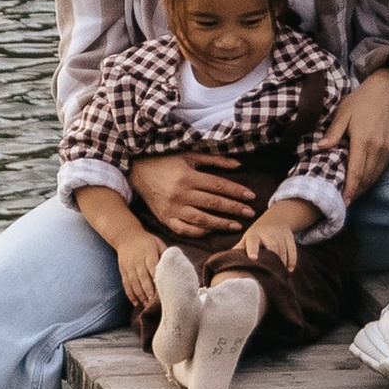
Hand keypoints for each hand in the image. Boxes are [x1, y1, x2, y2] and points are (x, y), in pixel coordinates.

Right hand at [114, 229, 166, 316]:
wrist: (125, 235)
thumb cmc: (147, 241)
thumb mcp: (158, 243)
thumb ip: (166, 254)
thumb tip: (177, 266)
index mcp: (148, 254)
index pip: (153, 269)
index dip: (158, 281)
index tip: (164, 292)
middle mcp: (138, 261)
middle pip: (143, 279)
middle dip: (149, 292)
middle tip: (156, 304)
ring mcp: (129, 267)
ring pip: (134, 284)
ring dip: (141, 296)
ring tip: (147, 307)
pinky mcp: (123, 271)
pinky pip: (126, 285)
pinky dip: (131, 295)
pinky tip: (136, 304)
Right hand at [131, 151, 256, 237]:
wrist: (137, 171)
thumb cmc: (166, 161)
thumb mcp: (189, 155)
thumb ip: (214, 160)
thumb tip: (238, 164)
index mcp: (187, 176)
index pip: (218, 186)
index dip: (236, 191)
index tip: (251, 196)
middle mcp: (180, 194)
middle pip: (213, 204)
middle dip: (234, 209)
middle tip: (250, 212)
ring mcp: (172, 209)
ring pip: (201, 220)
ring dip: (221, 224)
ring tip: (236, 226)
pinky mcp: (165, 219)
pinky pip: (185, 230)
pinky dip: (199, 232)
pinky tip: (211, 231)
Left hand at [237, 212, 298, 271]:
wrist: (275, 219)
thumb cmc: (256, 236)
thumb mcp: (246, 240)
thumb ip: (239, 251)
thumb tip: (224, 263)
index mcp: (254, 235)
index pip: (252, 242)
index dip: (252, 250)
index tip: (253, 259)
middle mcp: (267, 233)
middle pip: (272, 246)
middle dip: (273, 260)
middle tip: (272, 273)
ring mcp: (279, 234)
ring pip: (282, 250)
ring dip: (282, 263)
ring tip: (279, 275)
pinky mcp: (289, 236)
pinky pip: (292, 249)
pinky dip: (291, 260)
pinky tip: (289, 270)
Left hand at [340, 72, 388, 201]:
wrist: (385, 91)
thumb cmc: (360, 101)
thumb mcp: (343, 113)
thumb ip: (334, 133)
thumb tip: (321, 148)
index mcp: (363, 139)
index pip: (357, 171)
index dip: (350, 188)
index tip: (343, 201)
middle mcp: (378, 147)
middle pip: (366, 177)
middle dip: (355, 192)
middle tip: (343, 203)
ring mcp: (387, 149)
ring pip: (375, 175)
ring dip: (363, 187)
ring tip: (351, 197)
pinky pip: (381, 169)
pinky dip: (371, 178)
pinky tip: (362, 183)